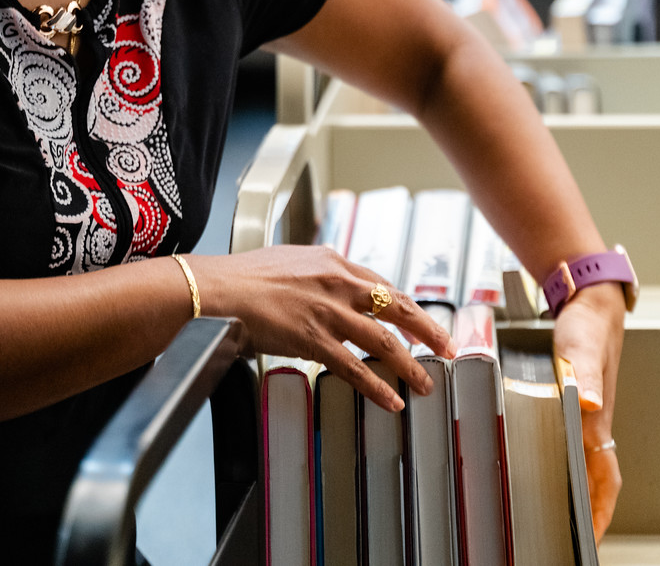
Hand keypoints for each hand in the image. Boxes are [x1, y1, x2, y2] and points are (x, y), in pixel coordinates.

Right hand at [187, 245, 454, 412]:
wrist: (212, 291)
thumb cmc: (240, 278)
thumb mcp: (288, 261)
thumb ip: (314, 273)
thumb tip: (325, 285)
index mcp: (331, 260)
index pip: (381, 283)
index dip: (405, 304)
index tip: (420, 318)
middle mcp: (336, 281)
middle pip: (397, 306)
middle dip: (428, 329)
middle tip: (447, 346)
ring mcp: (327, 311)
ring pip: (384, 340)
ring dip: (411, 364)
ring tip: (426, 381)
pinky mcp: (313, 338)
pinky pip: (355, 367)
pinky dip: (378, 386)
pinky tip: (392, 399)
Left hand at [553, 281, 625, 542]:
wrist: (590, 302)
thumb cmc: (587, 325)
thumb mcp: (579, 348)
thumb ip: (584, 376)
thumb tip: (587, 403)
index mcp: (597, 419)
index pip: (606, 477)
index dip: (601, 510)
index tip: (592, 538)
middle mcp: (594, 421)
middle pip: (597, 479)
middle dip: (588, 513)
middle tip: (570, 539)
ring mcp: (586, 414)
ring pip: (585, 464)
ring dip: (577, 491)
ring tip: (559, 515)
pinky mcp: (574, 402)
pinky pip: (573, 443)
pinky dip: (565, 463)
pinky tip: (548, 465)